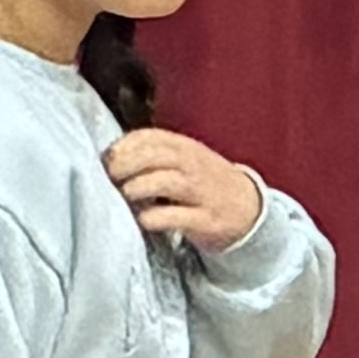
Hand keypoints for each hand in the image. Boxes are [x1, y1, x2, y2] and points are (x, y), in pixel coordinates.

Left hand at [106, 130, 268, 249]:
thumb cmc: (205, 183)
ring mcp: (202, 193)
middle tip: (110, 175)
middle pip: (157, 156)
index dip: (127, 144)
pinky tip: (143, 219)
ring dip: (141, 186)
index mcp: (186, 148)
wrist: (250, 210)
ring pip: (167, 182)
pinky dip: (156, 217)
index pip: (153, 137)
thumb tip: (111, 158)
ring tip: (126, 194)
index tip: (108, 156)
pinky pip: (178, 217)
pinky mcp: (206, 220)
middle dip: (129, 163)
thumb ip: (155, 154)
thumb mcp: (186, 160)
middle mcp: (194, 166)